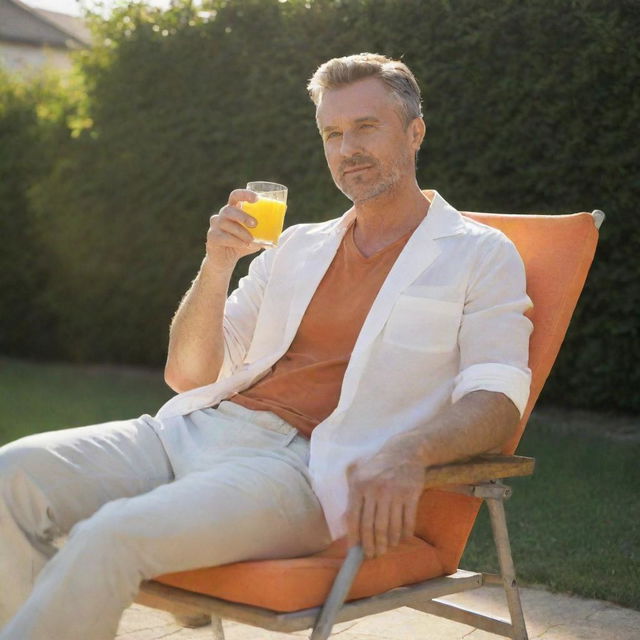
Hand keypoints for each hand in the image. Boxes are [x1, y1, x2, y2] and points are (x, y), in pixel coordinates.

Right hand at [205, 189, 262, 266]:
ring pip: (227, 224)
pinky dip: (236, 241)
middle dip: (243, 216)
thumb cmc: (240, 244)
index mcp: (233, 210)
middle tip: (255, 224)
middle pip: (229, 210)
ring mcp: (215, 226)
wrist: (224, 261)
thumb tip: (279, 224)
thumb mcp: (254, 236)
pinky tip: (244, 245)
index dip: (245, 194)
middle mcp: (221, 215)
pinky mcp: (212, 237)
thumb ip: (264, 230)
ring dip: (241, 232)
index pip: (235, 196)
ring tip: (251, 241)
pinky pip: (223, 237)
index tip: (257, 199)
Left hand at [345, 438, 424, 558]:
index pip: (354, 518)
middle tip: (373, 555)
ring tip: (386, 549)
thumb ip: (352, 499)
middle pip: (373, 526)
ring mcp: (395, 493)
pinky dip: (405, 533)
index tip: (355, 552)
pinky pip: (408, 521)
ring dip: (388, 542)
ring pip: (390, 526)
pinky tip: (402, 538)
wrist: (404, 452)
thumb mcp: (360, 477)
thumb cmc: (378, 468)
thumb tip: (344, 524)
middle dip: (372, 545)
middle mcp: (376, 490)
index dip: (354, 538)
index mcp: (360, 486)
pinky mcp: (411, 494)